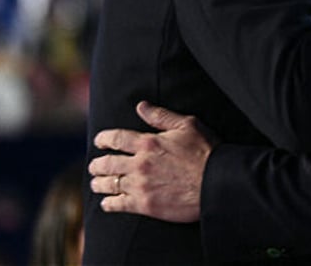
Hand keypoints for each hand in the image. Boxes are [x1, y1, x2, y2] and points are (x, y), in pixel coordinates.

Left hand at [88, 101, 215, 222]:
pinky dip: (109, 203)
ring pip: (109, 184)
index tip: (99, 141)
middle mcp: (140, 164)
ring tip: (96, 183)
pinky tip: (107, 202)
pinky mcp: (145, 205)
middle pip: (107, 163)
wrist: (216, 183)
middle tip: (95, 166)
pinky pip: (118, 205)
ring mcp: (140, 186)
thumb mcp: (187, 125)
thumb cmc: (206, 151)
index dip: (103, 139)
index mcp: (148, 143)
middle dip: (97, 164)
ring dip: (99, 183)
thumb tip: (141, 106)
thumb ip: (161, 116)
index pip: (116, 138)